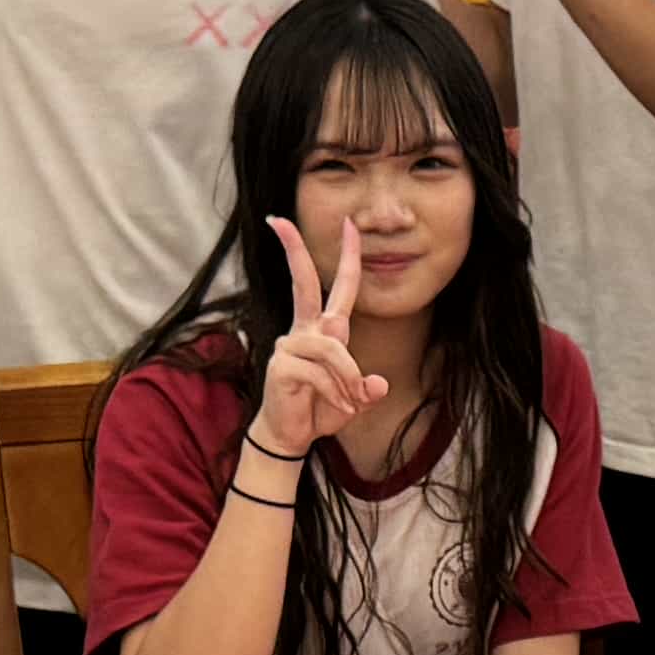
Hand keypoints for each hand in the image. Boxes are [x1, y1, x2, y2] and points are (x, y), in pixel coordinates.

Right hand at [253, 218, 393, 461]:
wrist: (292, 435)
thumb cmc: (321, 409)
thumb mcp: (354, 398)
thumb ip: (366, 389)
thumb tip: (377, 385)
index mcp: (325, 329)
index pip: (337, 286)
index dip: (346, 256)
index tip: (347, 223)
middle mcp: (305, 330)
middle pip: (302, 284)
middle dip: (293, 251)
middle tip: (278, 220)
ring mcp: (290, 345)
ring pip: (333, 349)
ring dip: (349, 380)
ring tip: (350, 403)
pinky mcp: (283, 365)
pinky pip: (323, 375)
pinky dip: (337, 394)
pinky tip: (337, 408)